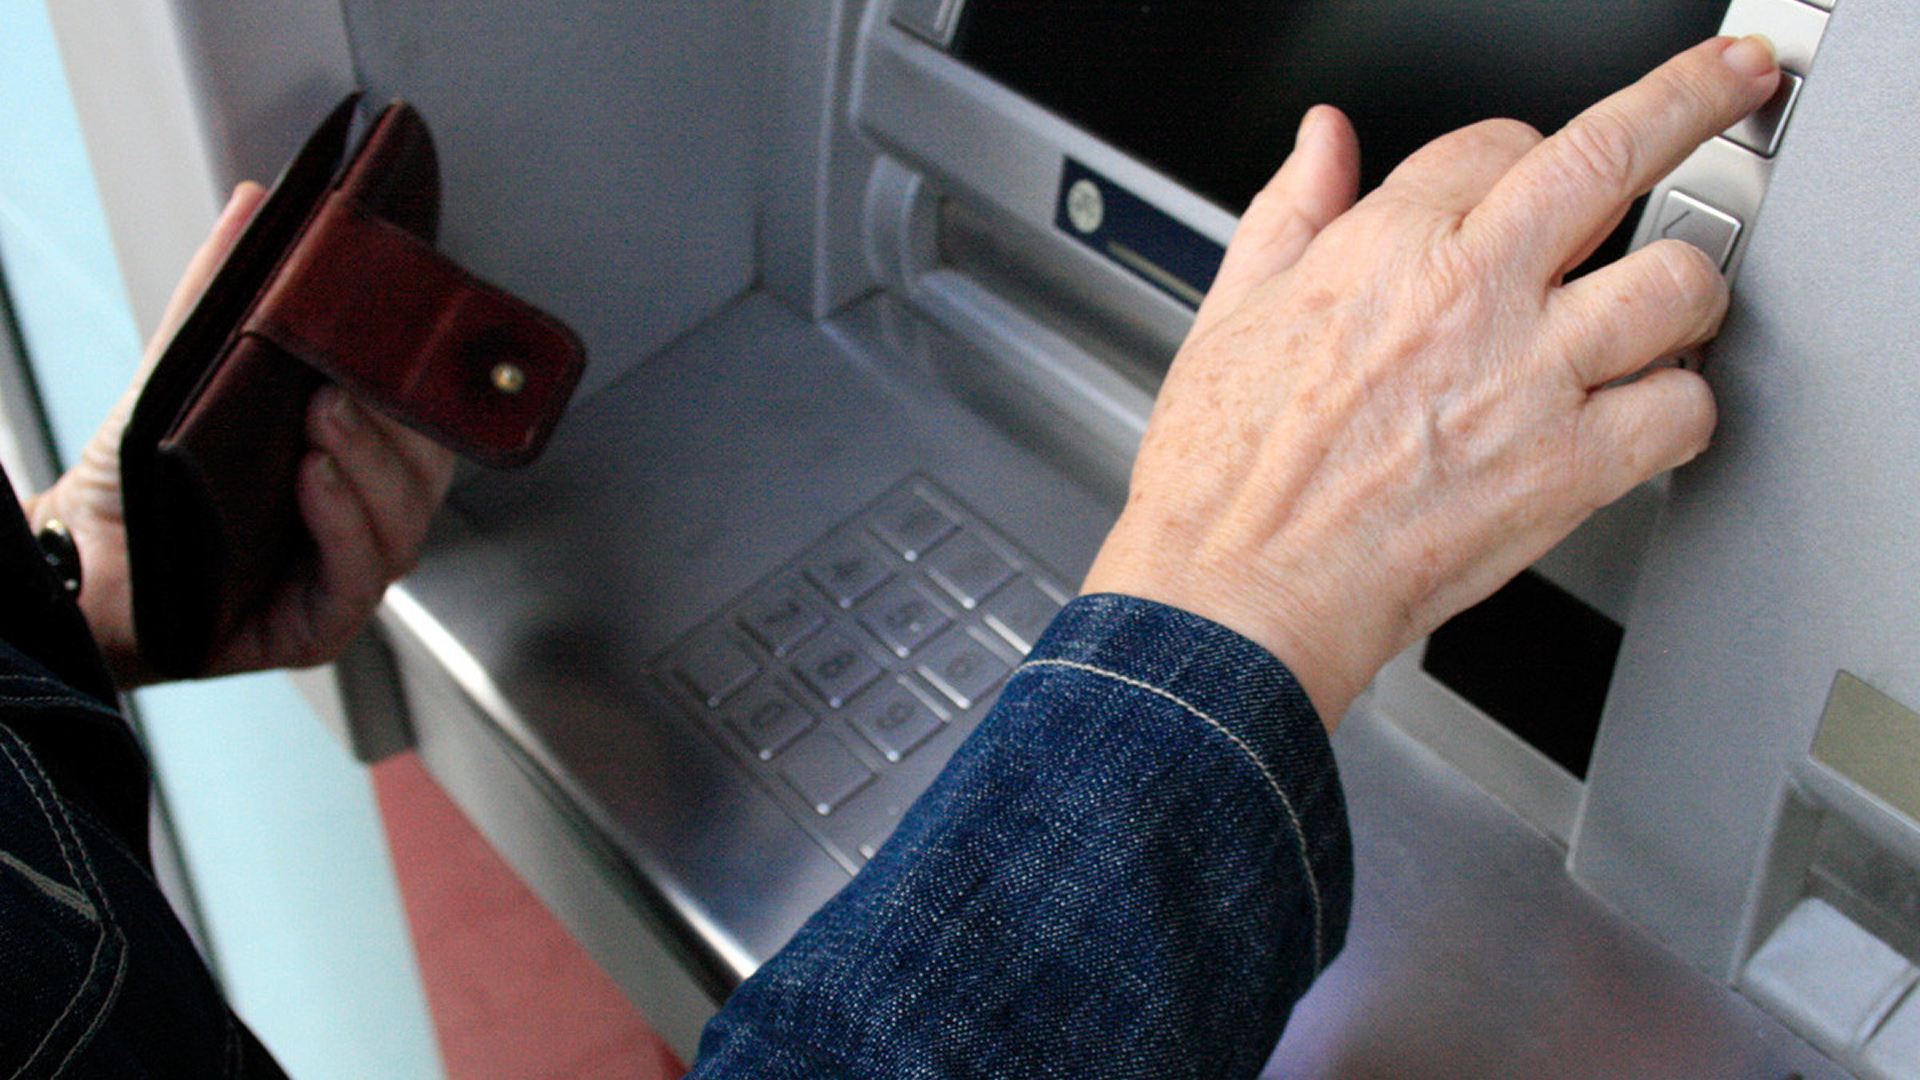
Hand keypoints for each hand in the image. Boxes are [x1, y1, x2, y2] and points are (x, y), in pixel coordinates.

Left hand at [23, 183, 457, 688]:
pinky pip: (356, 579)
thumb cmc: (143, 482)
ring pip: (403, 522)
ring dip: (370, 466)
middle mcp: (362, 518)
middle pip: (427, 470)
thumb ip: (227, 289)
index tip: (418, 332)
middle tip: (351, 376)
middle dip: (398, 422)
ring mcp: (347, 575)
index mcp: (357, 460)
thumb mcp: (191, 369)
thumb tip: (256, 204)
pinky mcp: (317, 626)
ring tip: (325, 419)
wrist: (75, 564)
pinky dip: (342, 525)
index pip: (424, 417)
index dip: (432, 379)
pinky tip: (313, 480)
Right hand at [1082, 37, 1780, 724]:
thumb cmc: (1221, 477)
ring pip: (1677, 283)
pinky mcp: (1566, 473)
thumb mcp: (1230, 309)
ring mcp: (1528, 382)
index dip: (1519, 155)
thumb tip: (1322, 141)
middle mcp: (1469, 296)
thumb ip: (1291, 210)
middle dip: (1689, 100)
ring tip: (1665, 310)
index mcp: (1384, 246)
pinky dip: (1680, 411)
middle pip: (1615, 154)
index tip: (1529, 175)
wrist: (1235, 594)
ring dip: (1684, 292)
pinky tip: (1646, 414)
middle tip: (1724, 87)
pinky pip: (1682, 412)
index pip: (1499, 143)